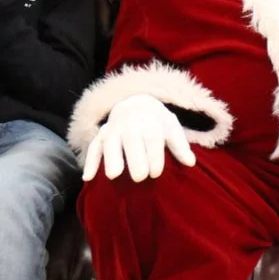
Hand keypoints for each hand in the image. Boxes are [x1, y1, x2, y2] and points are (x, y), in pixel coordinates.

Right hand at [82, 94, 196, 182]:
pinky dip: (90, 161)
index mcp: (150, 120)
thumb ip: (179, 145)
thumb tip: (190, 162)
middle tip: (138, 178)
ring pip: (110, 141)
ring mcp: (114, 128)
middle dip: (134, 158)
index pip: (152, 138)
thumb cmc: (156, 121)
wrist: (135, 102)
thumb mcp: (171, 127)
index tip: (156, 174)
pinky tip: (88, 177)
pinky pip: (94, 146)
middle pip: (131, 140)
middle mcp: (130, 123)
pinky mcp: (102, 134)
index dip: (154, 156)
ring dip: (111, 157)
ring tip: (113, 176)